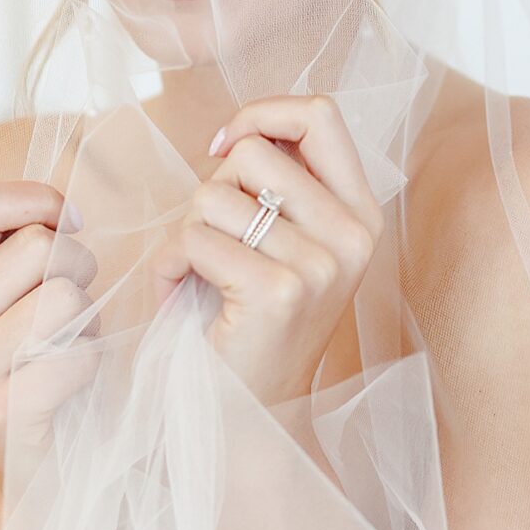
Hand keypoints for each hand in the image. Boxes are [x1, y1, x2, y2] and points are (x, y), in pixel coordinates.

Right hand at [0, 181, 100, 479]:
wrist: (40, 468)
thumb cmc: (48, 362)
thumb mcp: (27, 290)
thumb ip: (27, 240)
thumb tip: (64, 211)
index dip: (40, 202)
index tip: (68, 227)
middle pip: (38, 245)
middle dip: (79, 268)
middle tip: (72, 310)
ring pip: (63, 295)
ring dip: (87, 321)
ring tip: (69, 348)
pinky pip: (75, 355)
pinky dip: (89, 365)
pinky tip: (68, 388)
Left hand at [149, 95, 382, 406]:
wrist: (253, 417)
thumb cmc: (252, 318)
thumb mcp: (288, 242)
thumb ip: (281, 183)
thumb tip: (235, 131)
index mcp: (360, 212)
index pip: (321, 114)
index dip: (262, 113)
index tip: (223, 148)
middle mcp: (352, 234)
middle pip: (253, 152)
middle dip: (212, 188)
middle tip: (212, 238)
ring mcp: (321, 265)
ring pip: (214, 196)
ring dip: (186, 231)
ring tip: (198, 273)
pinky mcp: (278, 293)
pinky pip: (193, 239)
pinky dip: (169, 264)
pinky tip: (179, 294)